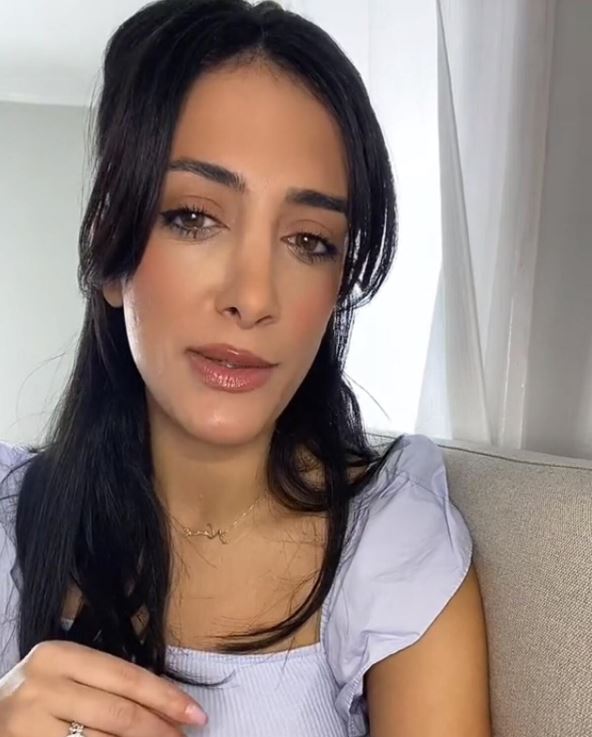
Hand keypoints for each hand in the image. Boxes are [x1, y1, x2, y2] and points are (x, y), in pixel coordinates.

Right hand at [0, 640, 207, 735]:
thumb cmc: (37, 695)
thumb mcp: (68, 675)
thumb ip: (109, 685)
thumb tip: (167, 706)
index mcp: (59, 656)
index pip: (126, 677)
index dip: (166, 697)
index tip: (196, 714)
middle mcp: (42, 687)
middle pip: (117, 713)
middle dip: (158, 729)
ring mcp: (28, 724)